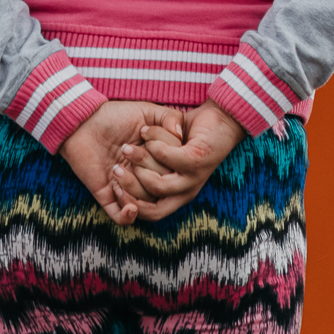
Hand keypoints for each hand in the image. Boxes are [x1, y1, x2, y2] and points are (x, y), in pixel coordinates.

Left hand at [61, 101, 185, 224]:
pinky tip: (118, 190)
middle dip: (146, 170)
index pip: (173, 171)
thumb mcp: (146, 111)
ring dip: (132, 189)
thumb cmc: (115, 116)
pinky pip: (121, 219)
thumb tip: (181, 135)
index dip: (163, 155)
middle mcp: (146, 177)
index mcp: (158, 160)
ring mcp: (127, 188)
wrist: (83, 121)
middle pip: (161, 189)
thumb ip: (169, 118)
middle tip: (126, 150)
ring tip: (117, 170)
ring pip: (143, 207)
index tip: (144, 136)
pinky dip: (125, 214)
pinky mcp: (108, 196)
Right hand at [119, 101, 246, 219]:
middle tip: (115, 169)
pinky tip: (145, 132)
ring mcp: (193, 178)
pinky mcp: (196, 160)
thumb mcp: (165, 156)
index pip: (149, 213)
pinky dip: (153, 145)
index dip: (127, 204)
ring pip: (158, 185)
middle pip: (151, 209)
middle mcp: (186, 191)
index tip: (112, 185)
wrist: (222, 119)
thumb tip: (123, 178)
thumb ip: (148, 167)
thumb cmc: (190, 138)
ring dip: (138, 166)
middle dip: (128, 190)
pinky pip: (167, 157)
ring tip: (128, 148)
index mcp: (177, 194)